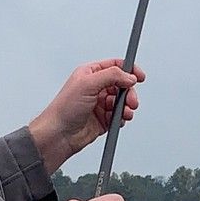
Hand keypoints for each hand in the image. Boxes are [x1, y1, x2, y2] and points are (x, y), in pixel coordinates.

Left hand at [28, 60, 145, 173]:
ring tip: (124, 112)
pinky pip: (120, 115)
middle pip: (122, 85)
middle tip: (131, 101)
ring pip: (123, 101)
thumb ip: (111, 75)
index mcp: (90, 74)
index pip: (115, 66)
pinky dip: (122, 117)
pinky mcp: (104, 118)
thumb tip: (129, 76)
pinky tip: (117, 120)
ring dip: (127, 107)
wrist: (59, 134)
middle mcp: (96, 87)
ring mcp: (100, 103)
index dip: (129, 70)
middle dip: (129, 93)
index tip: (139, 76)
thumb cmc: (64, 109)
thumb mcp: (87, 84)